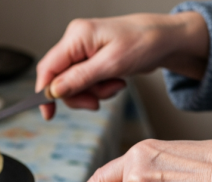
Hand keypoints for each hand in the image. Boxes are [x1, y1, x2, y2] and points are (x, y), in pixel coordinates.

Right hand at [35, 12, 208, 118]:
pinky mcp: (92, 59)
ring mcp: (84, 50)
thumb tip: (54, 91)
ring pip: (74, 83)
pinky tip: (115, 82)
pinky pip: (87, 81)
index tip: (48, 113)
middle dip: (79, 94)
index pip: (48, 67)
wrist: (166, 39)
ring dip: (94, 92)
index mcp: (77, 36)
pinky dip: (100, 88)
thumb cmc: (144, 43)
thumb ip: (80, 78)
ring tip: (115, 86)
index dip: (45, 92)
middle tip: (97, 102)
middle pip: (60, 79)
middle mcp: (76, 41)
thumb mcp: (111, 65)